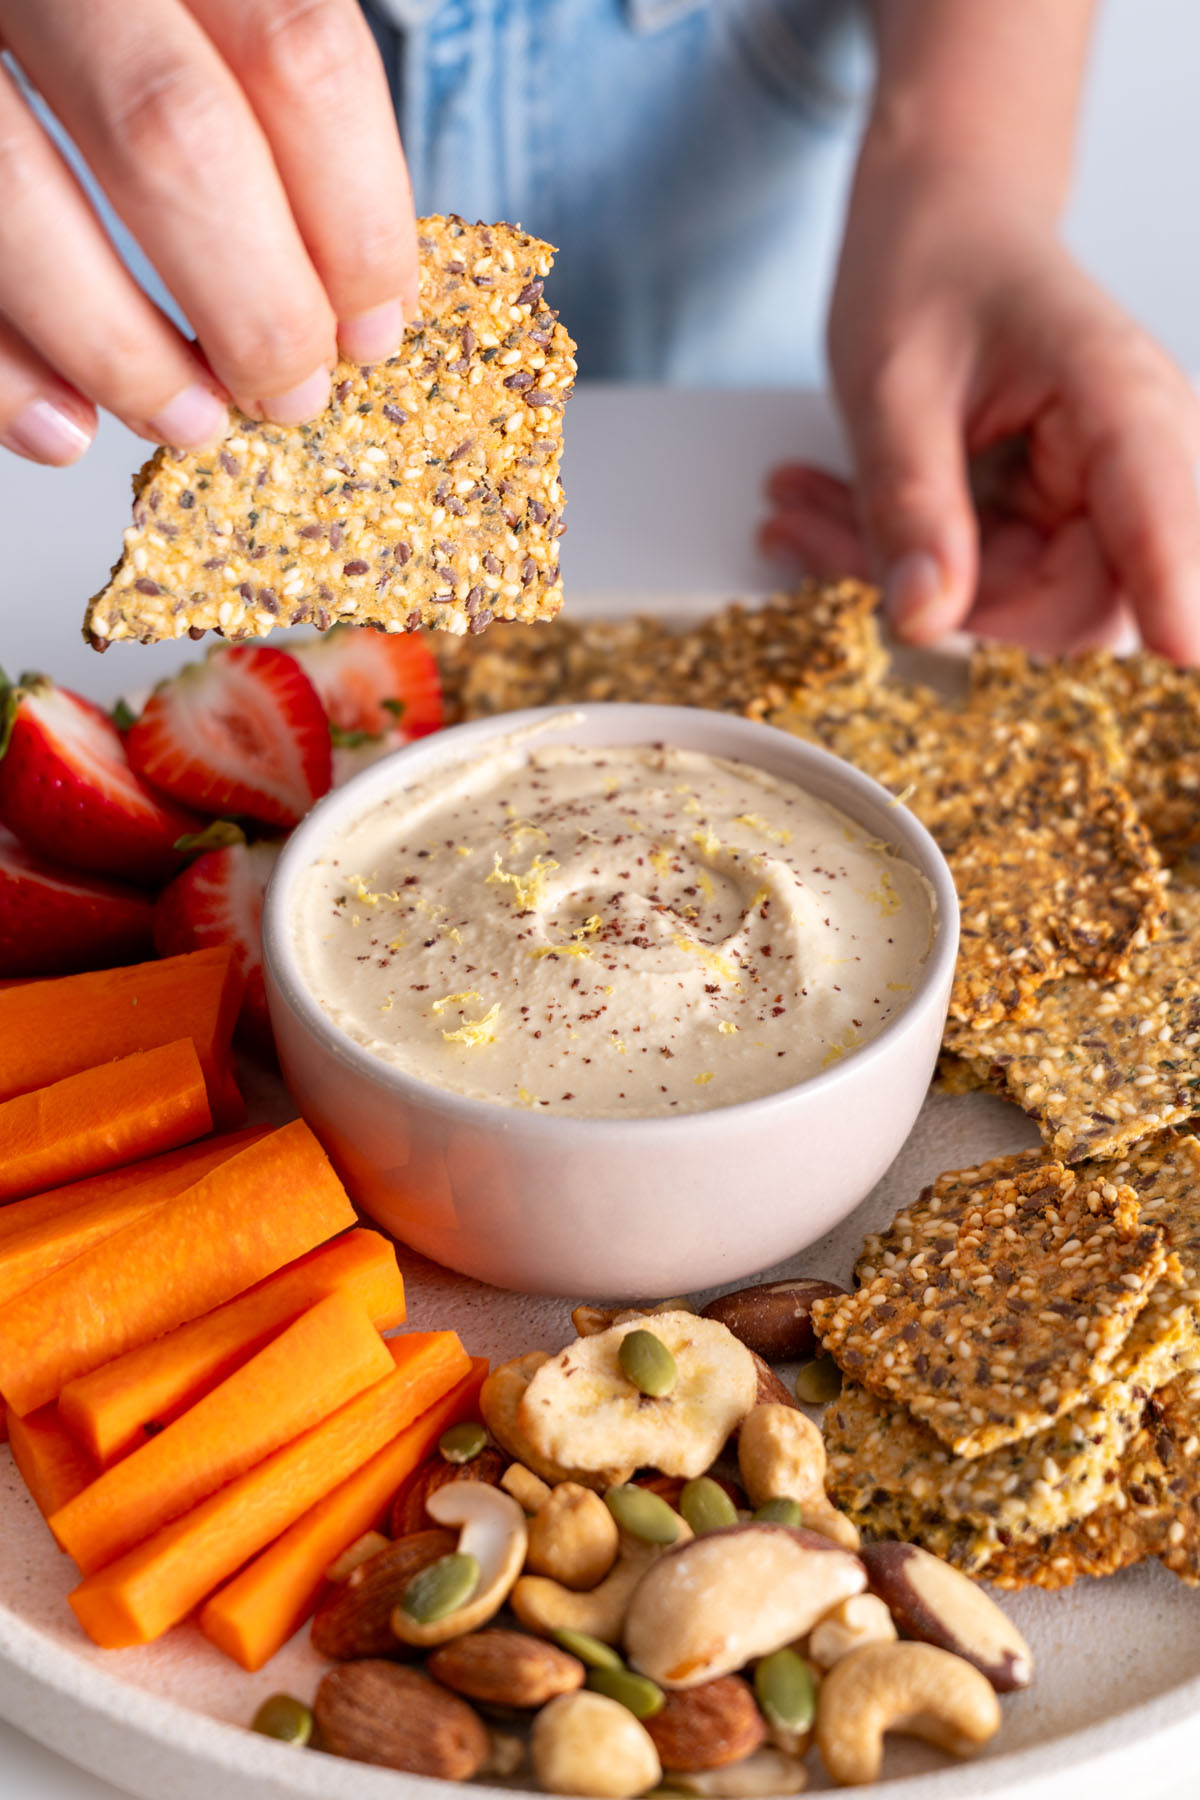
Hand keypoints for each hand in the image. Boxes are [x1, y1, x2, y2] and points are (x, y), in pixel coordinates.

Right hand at [0, 0, 417, 465]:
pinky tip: (61, 423)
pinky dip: (0, 361)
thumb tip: (349, 298)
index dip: (355, 215)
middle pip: (174, 130)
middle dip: (253, 303)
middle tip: (288, 394)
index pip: (299, 53)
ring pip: (20, 188)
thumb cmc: (132, 27)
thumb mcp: (212, 17)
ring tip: (187, 422)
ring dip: (118, 348)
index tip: (372, 325)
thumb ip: (269, 103)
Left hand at [761, 163, 1199, 662]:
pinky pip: (982, 583)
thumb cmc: (931, 261)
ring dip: (899, 576)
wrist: (942, 213)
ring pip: (1012, 604)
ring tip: (798, 507)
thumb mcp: (891, 382)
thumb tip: (924, 620)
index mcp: (1121, 401)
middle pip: (1074, 602)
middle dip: (944, 601)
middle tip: (815, 538)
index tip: (1179, 650)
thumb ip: (909, 501)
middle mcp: (1134, 460)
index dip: (1171, 591)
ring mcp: (1096, 497)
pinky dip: (898, 557)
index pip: (1161, 519)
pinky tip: (823, 509)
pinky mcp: (1053, 519)